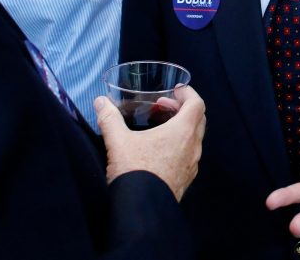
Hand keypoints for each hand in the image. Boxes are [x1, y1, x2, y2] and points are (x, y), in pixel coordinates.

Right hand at [95, 85, 205, 200]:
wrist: (141, 210)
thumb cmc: (135, 171)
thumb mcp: (118, 142)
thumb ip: (110, 119)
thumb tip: (101, 102)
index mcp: (183, 132)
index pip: (197, 104)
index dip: (188, 93)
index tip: (175, 90)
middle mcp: (193, 147)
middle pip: (198, 119)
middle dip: (182, 108)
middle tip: (162, 106)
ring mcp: (192, 165)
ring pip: (195, 138)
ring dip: (182, 127)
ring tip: (160, 127)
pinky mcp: (186, 179)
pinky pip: (190, 155)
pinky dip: (180, 144)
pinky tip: (160, 150)